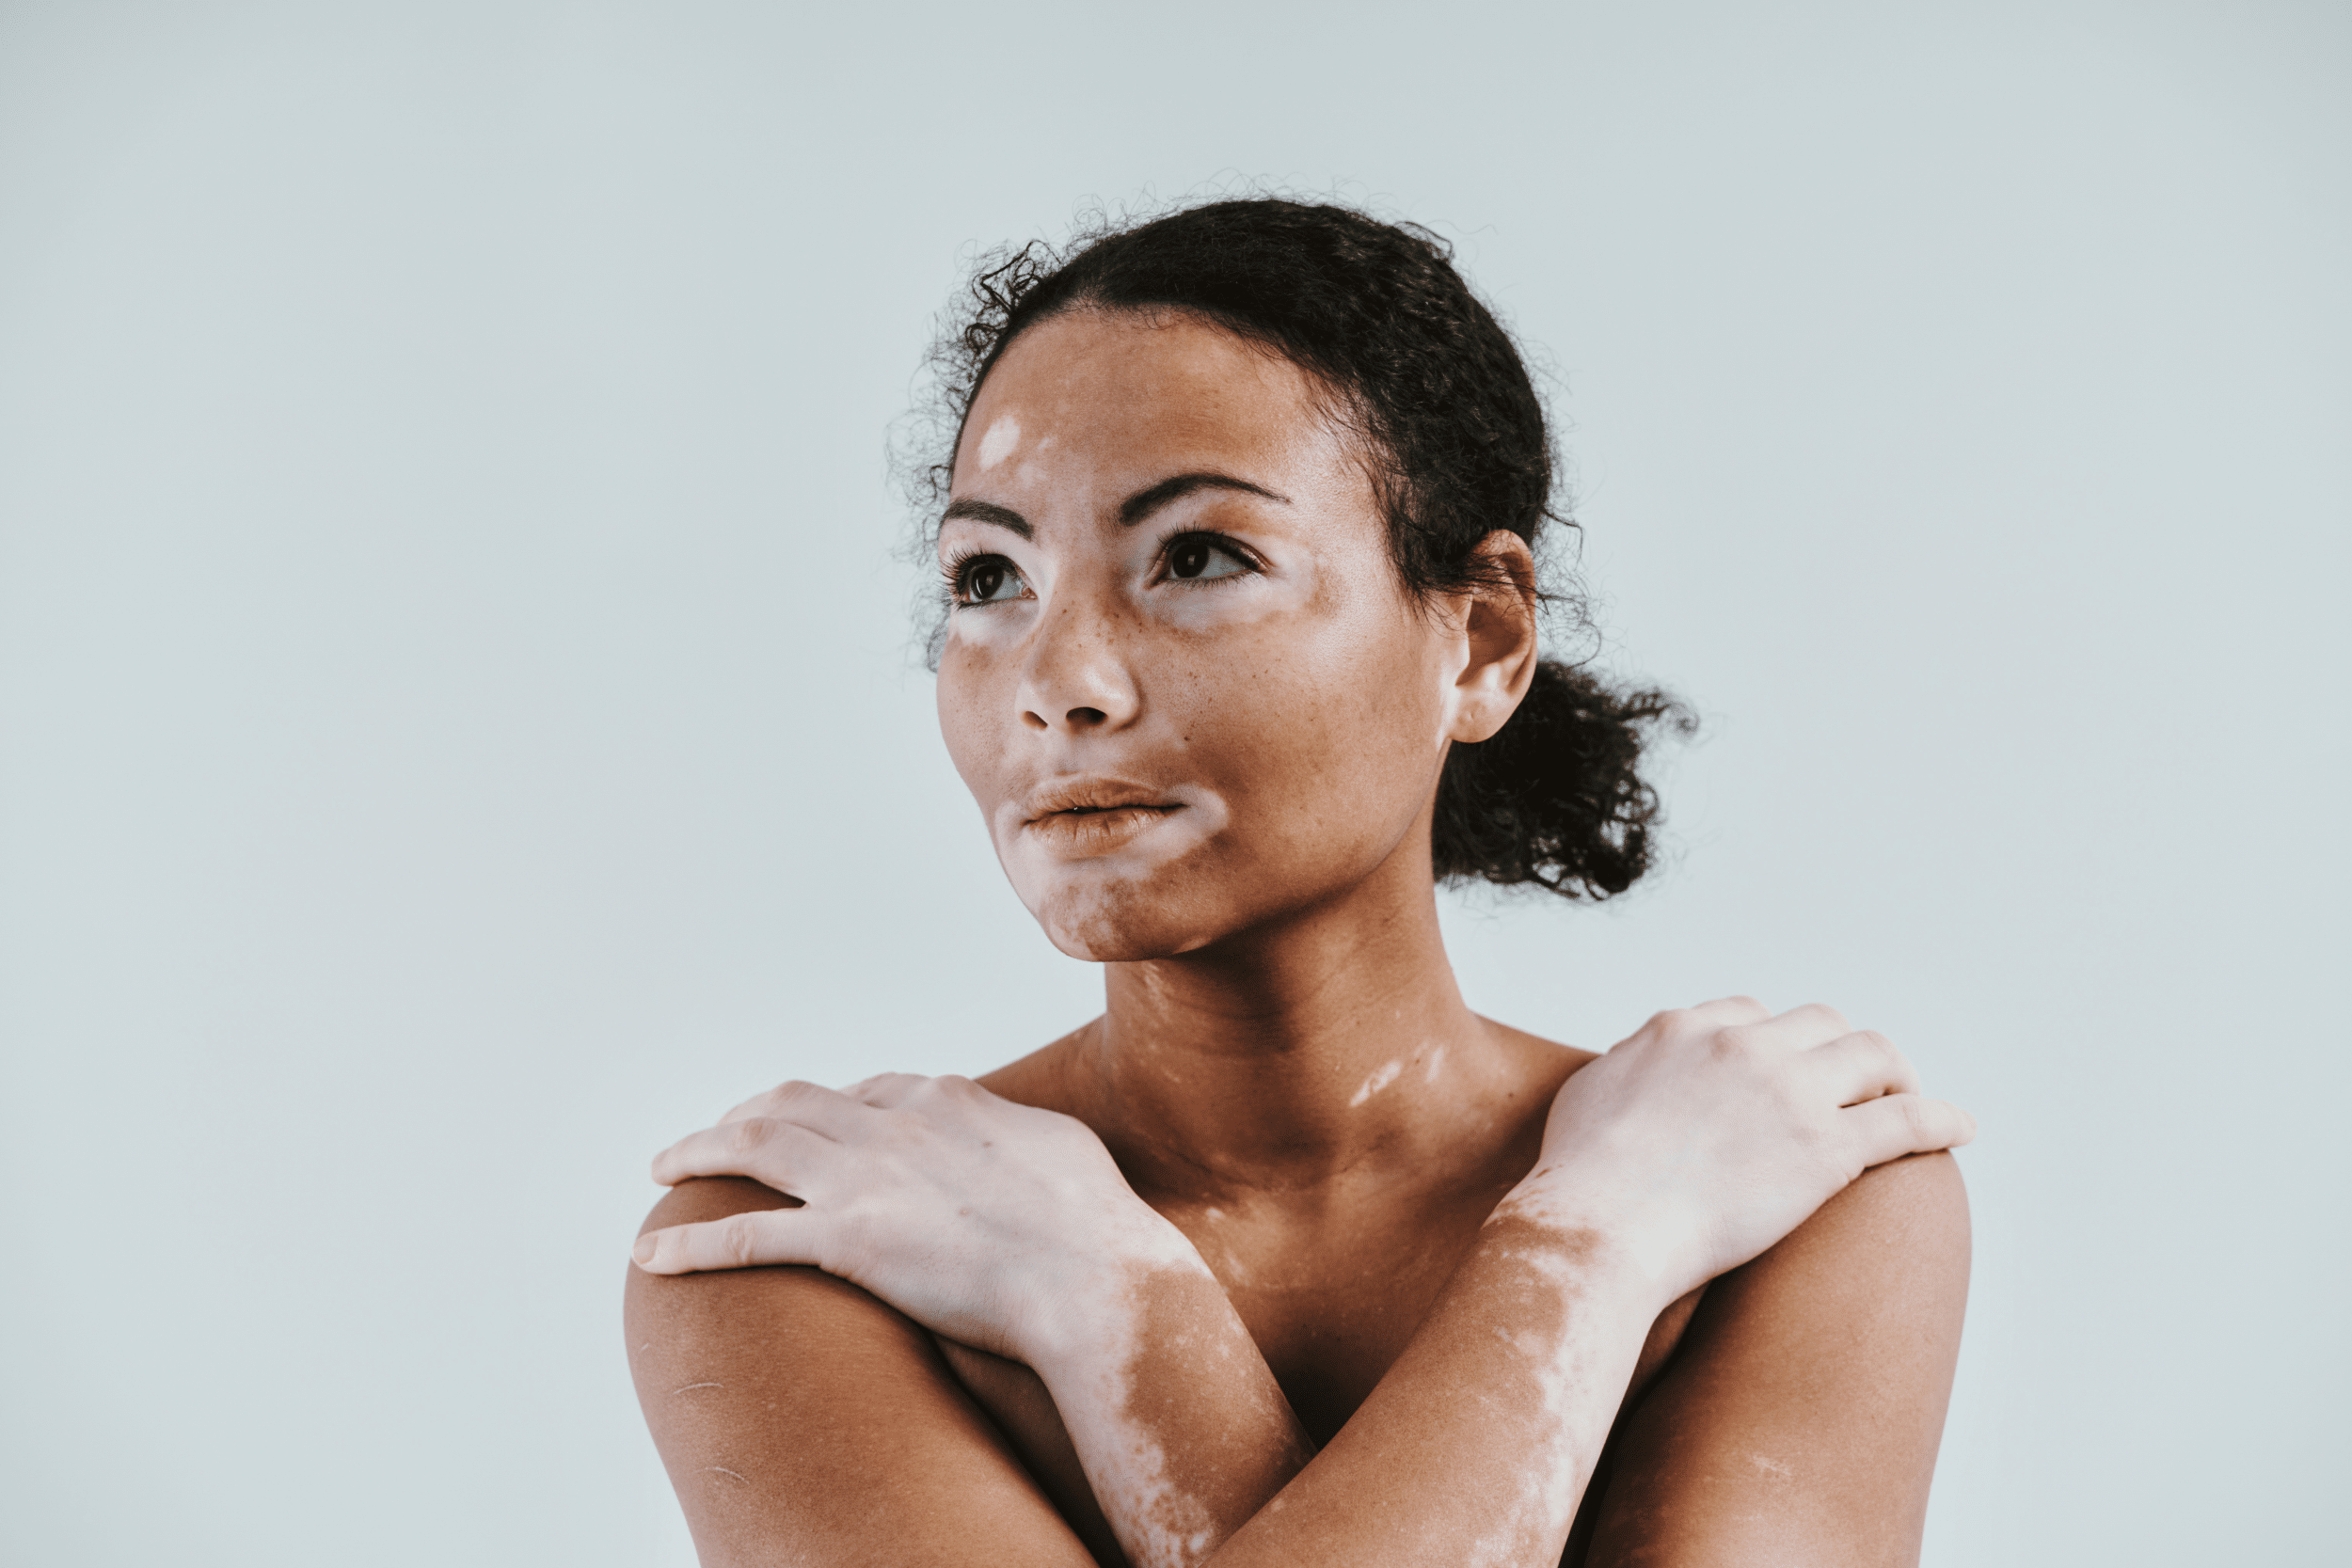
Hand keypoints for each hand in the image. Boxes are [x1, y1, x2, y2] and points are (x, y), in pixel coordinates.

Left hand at [631, 1073, 1200, 1363]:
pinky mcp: (848, 1242)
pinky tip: (650, 1256)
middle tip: (716, 1133)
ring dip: (698, 1152)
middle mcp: (891, 1126)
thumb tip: (1014, 1139)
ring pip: (754, 1147)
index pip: (868, 1089)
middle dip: (745, 1112)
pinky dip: (690, 1245)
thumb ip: (1017, 1133)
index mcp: (945, 1099)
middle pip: (793, 1102)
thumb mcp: (1058, 1146)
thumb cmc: (1095, 1223)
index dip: (829, 1105)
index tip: (812, 1122)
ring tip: (663, 1167)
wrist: (1095, 1277)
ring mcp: (864, 1180)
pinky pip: (746, 1238)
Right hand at [1509, 998, 1975, 1304]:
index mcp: (1685, 1029)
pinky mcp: (1827, 1149)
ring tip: (1907, 1099)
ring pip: (1872, 1055)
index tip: (1780, 1073)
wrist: (1600, 1228)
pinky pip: (1905, 1120)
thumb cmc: (1579, 1180)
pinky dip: (1941, 1119)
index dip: (1771, 1043)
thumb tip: (1636, 1063)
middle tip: (1853, 1087)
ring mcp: (1790, 1093)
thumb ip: (1626, 1064)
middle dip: (1839, 1051)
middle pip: (1819, 1024)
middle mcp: (1743, 1045)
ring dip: (1895, 1074)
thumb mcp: (1589, 1091)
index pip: (1748, 1014)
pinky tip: (1961, 1129)